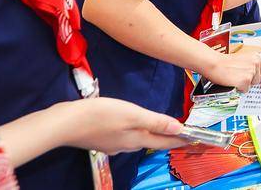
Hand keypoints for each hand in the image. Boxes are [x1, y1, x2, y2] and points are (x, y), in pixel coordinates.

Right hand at [57, 97, 185, 154]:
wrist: (65, 123)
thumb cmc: (100, 115)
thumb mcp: (132, 114)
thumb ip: (155, 121)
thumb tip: (179, 129)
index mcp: (137, 139)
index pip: (165, 141)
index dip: (181, 139)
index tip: (195, 139)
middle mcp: (127, 145)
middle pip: (153, 141)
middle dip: (169, 137)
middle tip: (183, 133)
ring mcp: (114, 143)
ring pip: (139, 139)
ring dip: (154, 134)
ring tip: (164, 128)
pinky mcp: (102, 139)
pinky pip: (126, 136)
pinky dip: (137, 131)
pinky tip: (135, 126)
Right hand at [202, 49, 260, 92]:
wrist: (214, 63)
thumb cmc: (225, 62)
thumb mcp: (243, 60)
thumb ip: (251, 67)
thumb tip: (256, 78)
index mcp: (256, 57)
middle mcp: (255, 64)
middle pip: (257, 80)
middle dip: (250, 82)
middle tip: (238, 78)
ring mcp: (251, 73)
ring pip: (251, 86)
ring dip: (244, 85)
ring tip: (234, 78)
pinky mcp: (245, 81)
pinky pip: (245, 90)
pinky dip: (239, 89)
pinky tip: (232, 82)